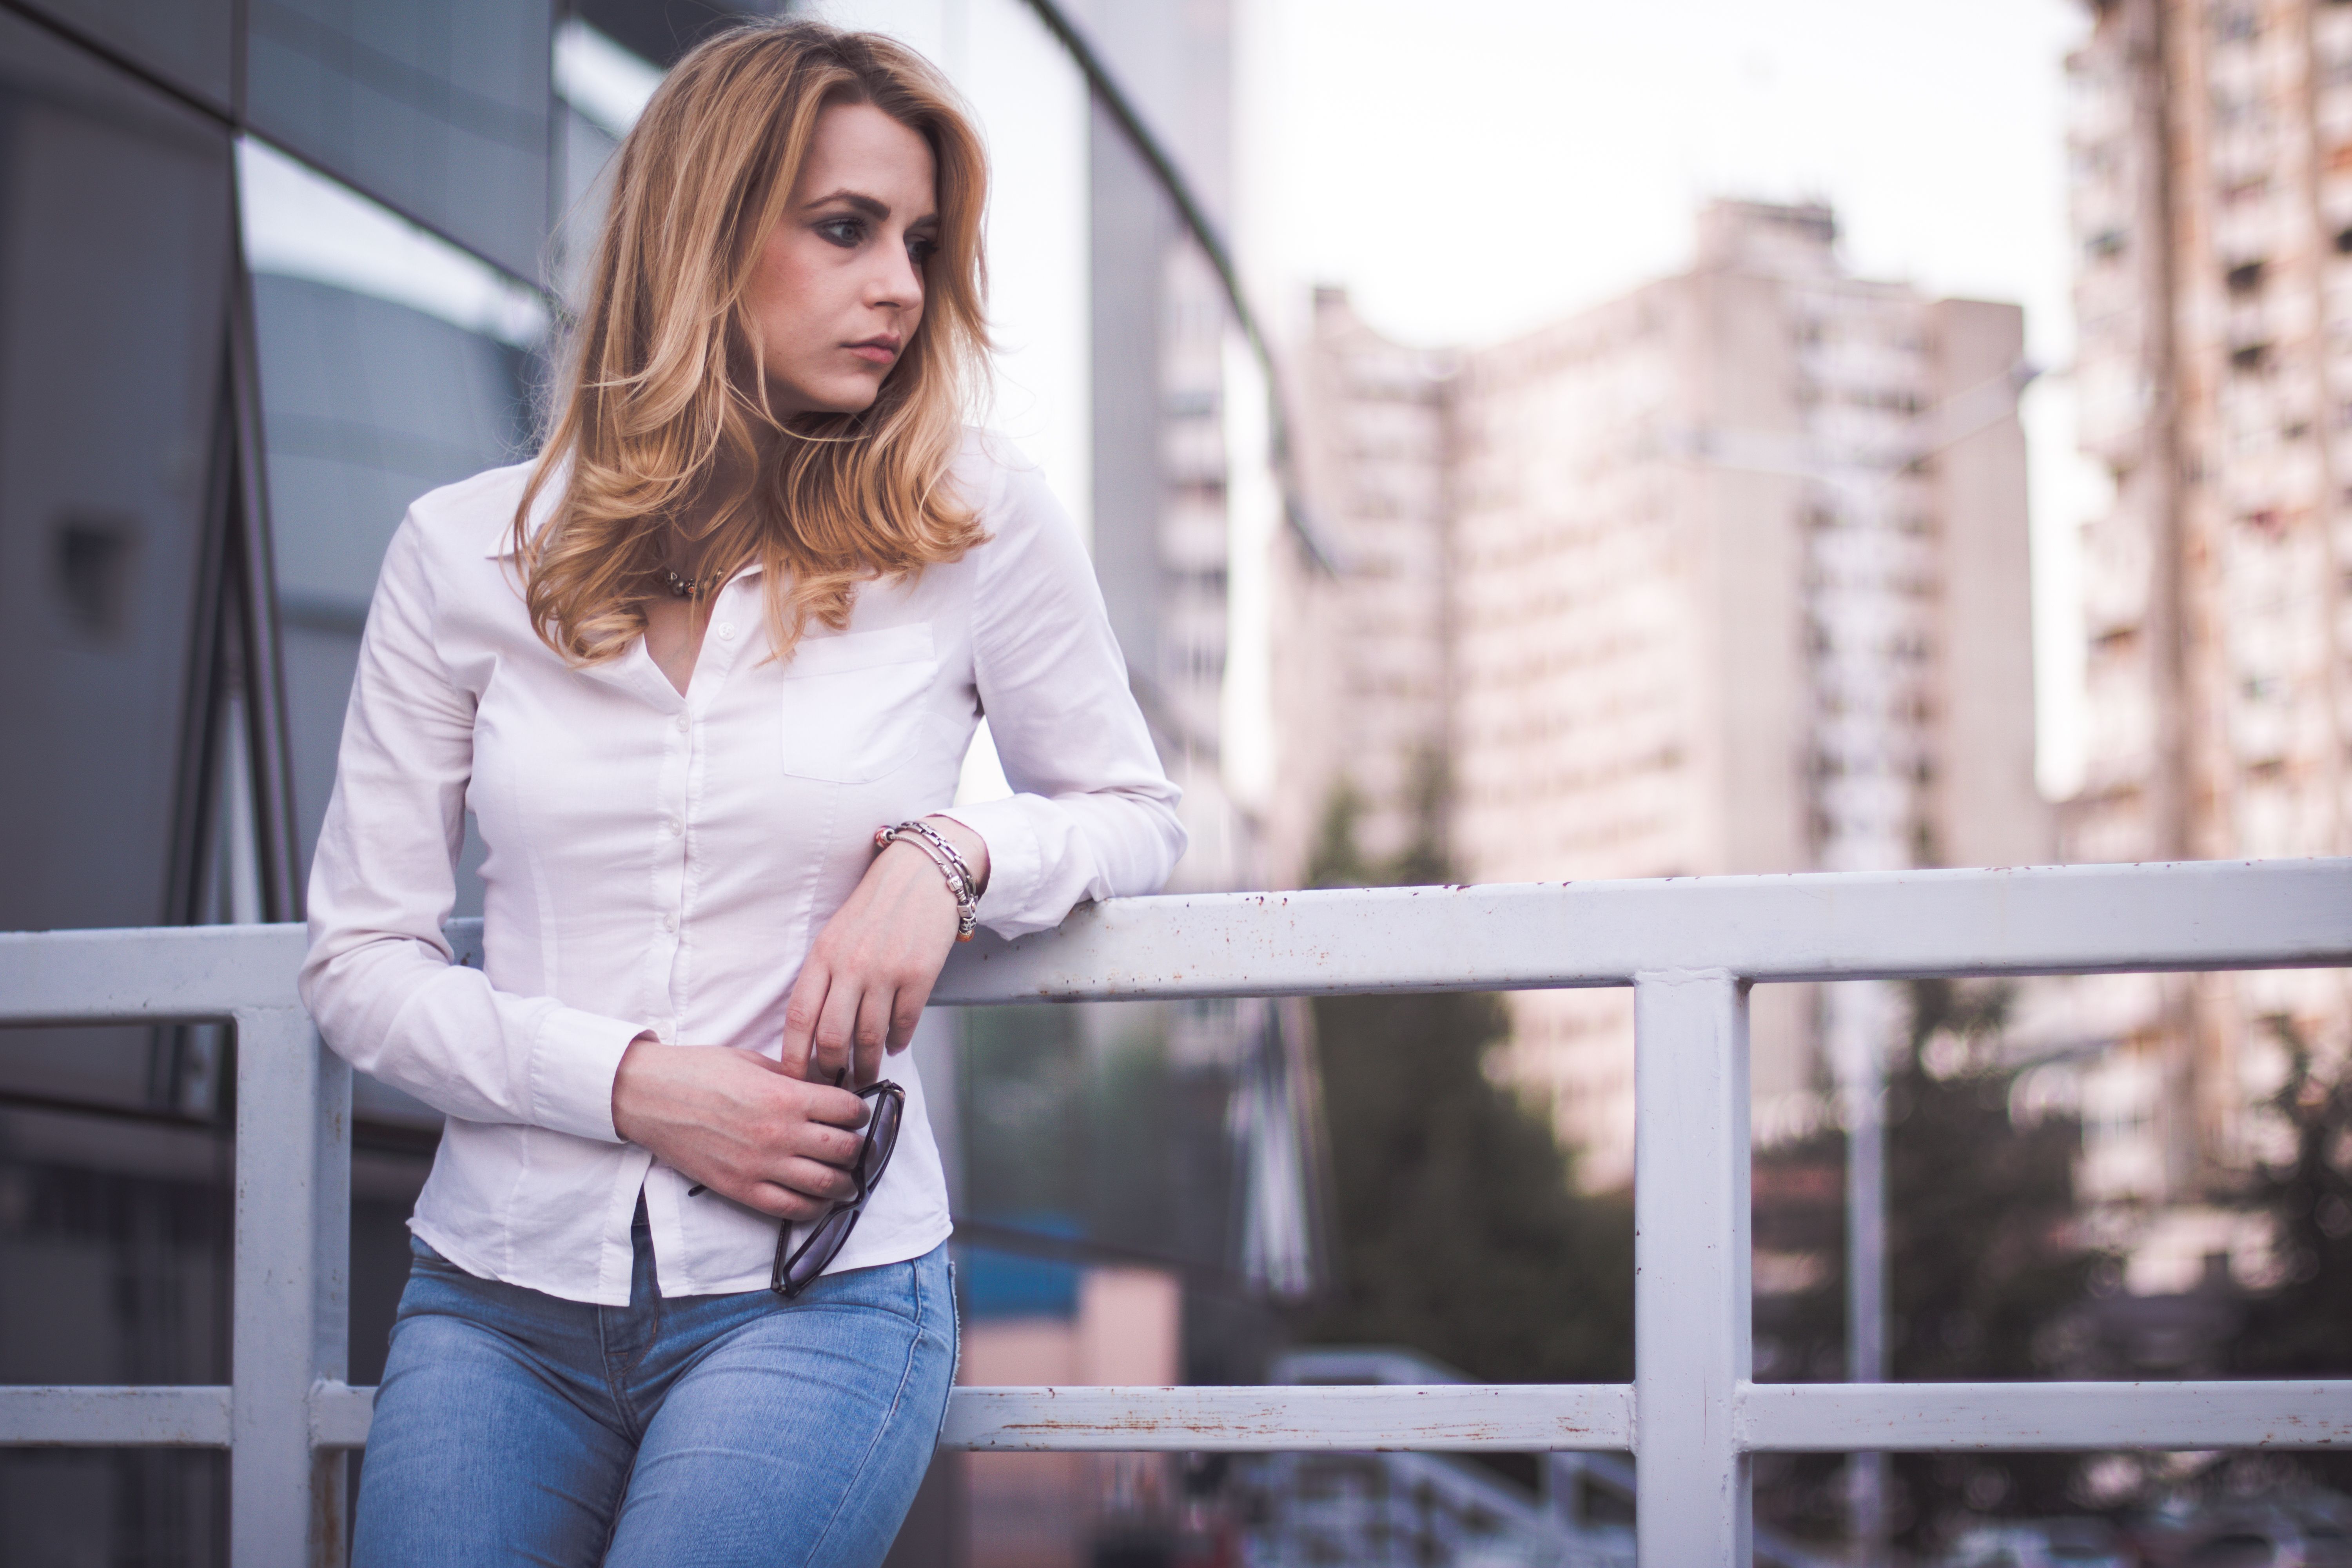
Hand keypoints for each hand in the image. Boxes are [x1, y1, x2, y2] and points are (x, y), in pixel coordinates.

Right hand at [610, 1038, 868, 1220]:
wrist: (649, 1096)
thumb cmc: (699, 1072)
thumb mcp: (754, 1062)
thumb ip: (793, 1080)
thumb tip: (825, 1091)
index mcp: (785, 1096)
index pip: (848, 1110)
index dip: (860, 1112)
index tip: (858, 1114)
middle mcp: (778, 1133)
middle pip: (844, 1150)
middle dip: (857, 1148)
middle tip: (855, 1145)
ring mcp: (760, 1166)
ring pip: (825, 1184)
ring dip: (844, 1183)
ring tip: (847, 1178)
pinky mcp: (740, 1189)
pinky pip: (790, 1208)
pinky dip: (813, 1206)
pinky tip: (819, 1198)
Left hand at [781, 815, 989, 1087]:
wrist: (922, 874)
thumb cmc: (875, 906)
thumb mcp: (835, 934)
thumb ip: (824, 976)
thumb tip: (817, 1028)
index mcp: (823, 955)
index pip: (799, 1016)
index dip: (793, 1055)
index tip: (793, 1078)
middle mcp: (851, 965)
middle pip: (832, 1036)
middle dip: (831, 1069)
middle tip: (834, 1083)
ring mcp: (886, 971)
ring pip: (869, 1037)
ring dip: (867, 1064)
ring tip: (866, 1075)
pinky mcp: (919, 975)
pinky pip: (903, 1023)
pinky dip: (896, 1042)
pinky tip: (893, 1046)